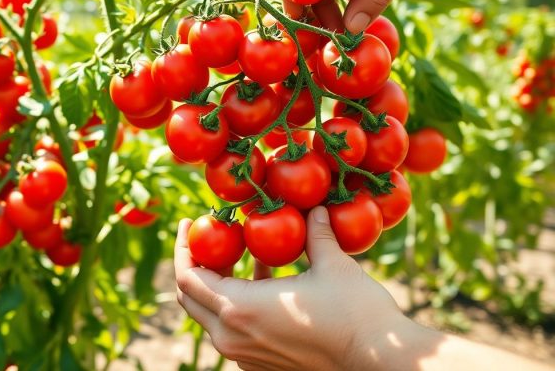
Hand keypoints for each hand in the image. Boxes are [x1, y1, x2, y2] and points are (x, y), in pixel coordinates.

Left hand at [174, 206, 405, 369]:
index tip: (189, 223)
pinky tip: (266, 281)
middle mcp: (232, 337)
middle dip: (195, 263)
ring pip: (211, 315)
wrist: (380, 362)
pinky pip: (233, 331)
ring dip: (219, 282)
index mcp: (239, 309)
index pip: (187, 277)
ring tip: (243, 253)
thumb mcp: (332, 264)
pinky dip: (237, 304)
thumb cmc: (355, 312)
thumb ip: (314, 234)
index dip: (184, 247)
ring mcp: (244, 356)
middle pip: (190, 298)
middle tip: (208, 237)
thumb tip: (314, 208)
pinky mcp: (259, 366)